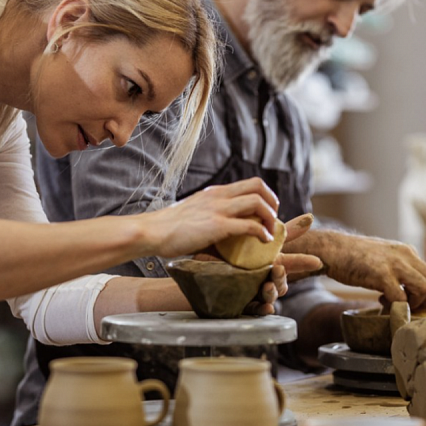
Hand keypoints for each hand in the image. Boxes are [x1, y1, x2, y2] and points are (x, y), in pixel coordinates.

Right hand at [140, 177, 278, 257]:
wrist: (152, 231)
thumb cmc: (169, 228)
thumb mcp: (194, 212)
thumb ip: (210, 215)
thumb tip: (222, 229)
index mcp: (215, 192)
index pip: (249, 183)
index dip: (265, 196)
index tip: (266, 212)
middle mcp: (219, 196)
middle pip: (258, 186)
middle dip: (273, 202)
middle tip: (272, 220)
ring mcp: (218, 209)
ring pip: (258, 202)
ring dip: (270, 217)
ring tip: (270, 232)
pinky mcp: (217, 225)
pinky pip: (249, 225)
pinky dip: (262, 232)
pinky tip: (264, 241)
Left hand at [192, 213, 320, 315]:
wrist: (194, 264)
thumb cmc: (222, 249)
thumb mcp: (246, 234)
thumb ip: (274, 228)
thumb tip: (308, 218)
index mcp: (266, 263)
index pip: (288, 263)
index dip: (303, 262)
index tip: (316, 261)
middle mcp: (261, 278)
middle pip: (280, 282)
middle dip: (282, 277)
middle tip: (277, 268)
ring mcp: (251, 291)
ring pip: (269, 296)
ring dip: (272, 292)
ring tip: (267, 287)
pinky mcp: (238, 302)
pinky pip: (252, 310)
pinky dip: (260, 310)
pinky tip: (265, 308)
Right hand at [322, 234, 425, 313]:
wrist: (331, 249)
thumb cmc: (353, 258)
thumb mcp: (383, 261)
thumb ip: (398, 273)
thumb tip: (410, 292)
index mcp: (407, 252)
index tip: (424, 310)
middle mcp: (406, 255)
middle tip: (411, 310)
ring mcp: (394, 264)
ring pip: (425, 289)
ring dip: (414, 305)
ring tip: (395, 305)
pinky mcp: (381, 274)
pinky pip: (401, 298)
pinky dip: (396, 309)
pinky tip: (381, 304)